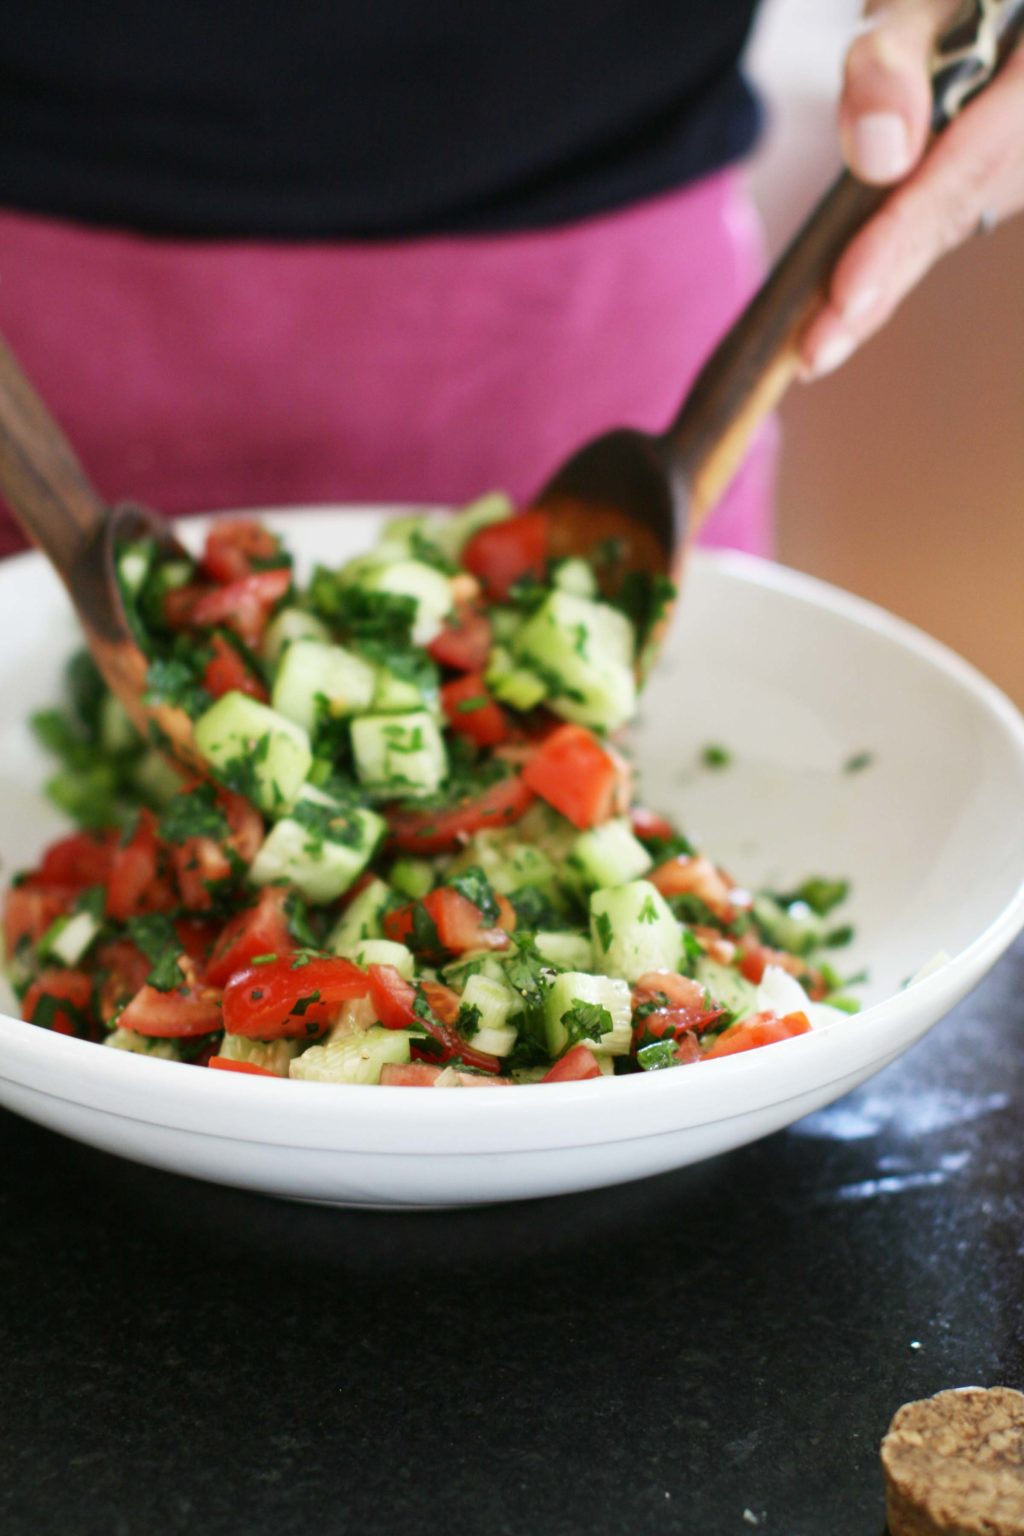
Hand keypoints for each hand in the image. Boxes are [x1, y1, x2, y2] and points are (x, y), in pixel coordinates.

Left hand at [801, 0, 1023, 377]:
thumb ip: (896, 60)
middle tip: (813, 356)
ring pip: (948, 223)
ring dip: (882, 285)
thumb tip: (878, 156)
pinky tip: (842, 307)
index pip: (964, 171)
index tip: (847, 292)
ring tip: (815, 349)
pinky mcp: (999, 171)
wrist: (981, 7)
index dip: (902, 236)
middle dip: (881, 285)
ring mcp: (1020, 163)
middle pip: (955, 215)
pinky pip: (944, 215)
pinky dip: (892, 256)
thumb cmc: (950, 0)